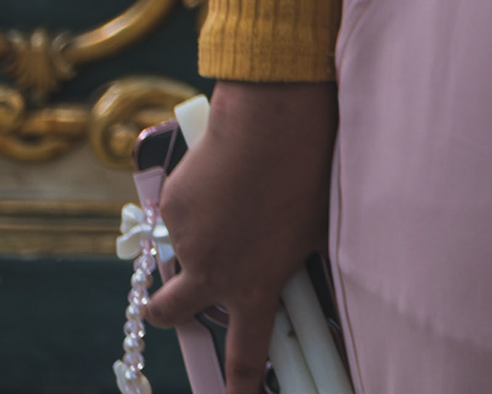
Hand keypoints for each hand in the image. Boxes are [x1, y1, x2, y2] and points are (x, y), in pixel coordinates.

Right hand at [139, 79, 337, 388]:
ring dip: (198, 237)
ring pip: (178, 251)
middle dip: (169, 313)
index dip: (240, 386)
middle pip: (167, 315)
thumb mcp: (323, 230)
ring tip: (240, 196)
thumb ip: (306, 262)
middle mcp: (211, 272)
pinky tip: (230, 171)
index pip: (245, 353)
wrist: (274, 123)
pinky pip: (179, 213)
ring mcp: (185, 239)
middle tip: (184, 299)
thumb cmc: (314, 175)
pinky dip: (198, 201)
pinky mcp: (171, 206)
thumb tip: (311, 278)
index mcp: (254, 285)